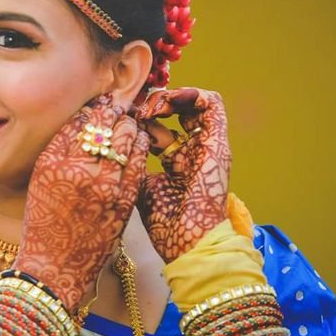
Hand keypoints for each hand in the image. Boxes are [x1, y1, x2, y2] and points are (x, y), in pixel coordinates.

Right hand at [14, 94, 150, 311]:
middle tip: (118, 106)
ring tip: (128, 121)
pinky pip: (139, 163)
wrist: (55, 267)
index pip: (82, 120)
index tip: (100, 103)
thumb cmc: (44, 220)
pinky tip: (138, 142)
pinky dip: (140, 147)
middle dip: (116, 112)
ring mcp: (107, 188)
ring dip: (131, 126)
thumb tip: (86, 117)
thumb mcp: (41, 177)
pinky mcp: (125, 202)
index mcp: (54, 163)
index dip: (95, 107)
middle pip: (108, 126)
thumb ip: (61, 146)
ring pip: (128, 140)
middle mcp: (81, 173)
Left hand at [134, 87, 229, 262]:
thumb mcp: (140, 185)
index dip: (138, 118)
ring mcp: (208, 144)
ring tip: (149, 108)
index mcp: (177, 161)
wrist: (189, 241)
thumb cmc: (165, 222)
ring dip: (169, 97)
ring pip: (195, 102)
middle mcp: (193, 149)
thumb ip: (133, 162)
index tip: (120, 118)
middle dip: (153, 103)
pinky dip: (189, 95)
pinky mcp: (218, 141)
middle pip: (177, 110)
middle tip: (134, 110)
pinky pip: (212, 105)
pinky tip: (165, 105)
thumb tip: (117, 141)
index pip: (159, 127)